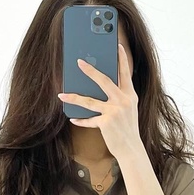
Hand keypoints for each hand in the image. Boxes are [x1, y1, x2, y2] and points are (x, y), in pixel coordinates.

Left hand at [58, 43, 140, 158]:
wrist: (131, 148)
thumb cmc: (127, 128)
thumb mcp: (128, 109)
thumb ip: (118, 97)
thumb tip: (99, 87)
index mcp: (130, 95)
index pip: (125, 73)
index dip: (122, 58)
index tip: (117, 46)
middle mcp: (123, 100)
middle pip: (104, 80)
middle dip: (90, 70)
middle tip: (79, 62)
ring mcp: (115, 111)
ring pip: (89, 101)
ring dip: (73, 97)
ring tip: (62, 94)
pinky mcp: (106, 122)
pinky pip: (89, 119)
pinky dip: (81, 120)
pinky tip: (73, 118)